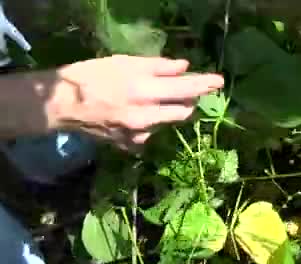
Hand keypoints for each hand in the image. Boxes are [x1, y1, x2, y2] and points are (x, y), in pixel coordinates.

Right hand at [52, 55, 223, 149]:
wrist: (62, 106)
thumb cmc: (92, 76)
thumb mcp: (124, 62)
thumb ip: (158, 67)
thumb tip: (185, 67)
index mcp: (145, 92)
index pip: (185, 89)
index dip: (204, 85)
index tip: (219, 82)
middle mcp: (147, 117)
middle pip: (184, 111)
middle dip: (188, 100)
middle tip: (183, 90)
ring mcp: (140, 134)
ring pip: (168, 122)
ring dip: (167, 111)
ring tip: (148, 99)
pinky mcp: (133, 145)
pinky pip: (151, 132)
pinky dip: (149, 123)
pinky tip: (132, 114)